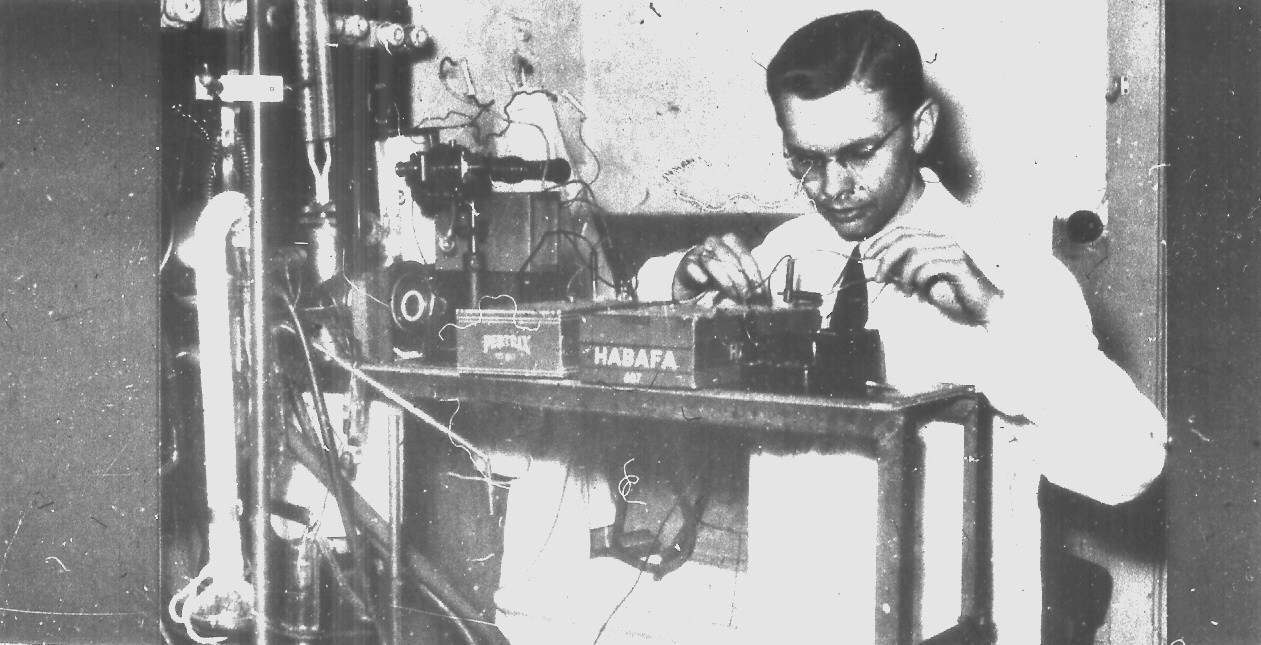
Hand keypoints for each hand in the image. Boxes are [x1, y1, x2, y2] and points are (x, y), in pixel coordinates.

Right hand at [672, 232, 766, 302]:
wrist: (696, 273)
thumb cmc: (721, 272)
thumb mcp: (735, 271)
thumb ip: (746, 275)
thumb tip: (761, 291)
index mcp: (730, 240)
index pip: (743, 254)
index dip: (752, 272)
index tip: (758, 288)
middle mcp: (715, 242)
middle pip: (729, 259)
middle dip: (740, 279)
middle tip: (746, 295)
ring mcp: (700, 250)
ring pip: (712, 262)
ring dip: (725, 281)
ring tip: (733, 294)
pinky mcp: (687, 261)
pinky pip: (692, 265)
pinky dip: (699, 273)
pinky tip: (705, 280)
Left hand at [864, 226, 1001, 323]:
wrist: (982, 307)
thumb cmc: (953, 294)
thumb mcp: (922, 281)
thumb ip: (904, 271)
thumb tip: (881, 269)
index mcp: (934, 239)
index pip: (903, 230)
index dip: (881, 240)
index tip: (866, 255)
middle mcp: (944, 239)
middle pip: (906, 239)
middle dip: (886, 258)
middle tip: (877, 277)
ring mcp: (953, 250)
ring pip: (915, 252)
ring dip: (902, 273)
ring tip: (903, 289)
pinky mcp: (959, 264)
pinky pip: (929, 266)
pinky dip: (918, 279)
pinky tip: (918, 292)